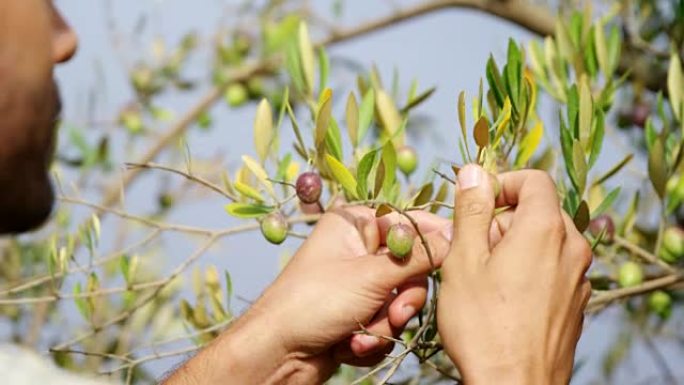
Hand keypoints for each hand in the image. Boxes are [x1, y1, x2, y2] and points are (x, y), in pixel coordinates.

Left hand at [164, 206, 451, 384]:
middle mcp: (356, 250)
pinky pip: (385, 323)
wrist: (277, 354)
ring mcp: (356, 284)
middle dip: (402, 299)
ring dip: (386, 324)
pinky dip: (373, 338)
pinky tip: (350, 346)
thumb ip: (418, 257)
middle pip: (409, 268)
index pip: (407, 222)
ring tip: (362, 335)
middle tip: (394, 314)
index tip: (458, 252)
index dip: (433, 239)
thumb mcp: (372, 276)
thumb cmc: (315, 302)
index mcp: (355, 225)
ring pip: (399, 301)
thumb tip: (454, 235)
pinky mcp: (355, 315)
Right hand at [437, 165, 591, 384]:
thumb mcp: (464, 260)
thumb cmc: (483, 325)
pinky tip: (505, 300)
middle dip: (503, 220)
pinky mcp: (577, 302)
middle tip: (472, 250)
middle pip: (539, 211)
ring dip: (515, 246)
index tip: (477, 206)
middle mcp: (572, 248)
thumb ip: (471, 209)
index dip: (503, 184)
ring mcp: (580, 277)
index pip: (535, 180)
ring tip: (485, 279)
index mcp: (546, 229)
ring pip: (545, 241)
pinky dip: (530, 269)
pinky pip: (554, 268)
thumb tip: (474, 171)